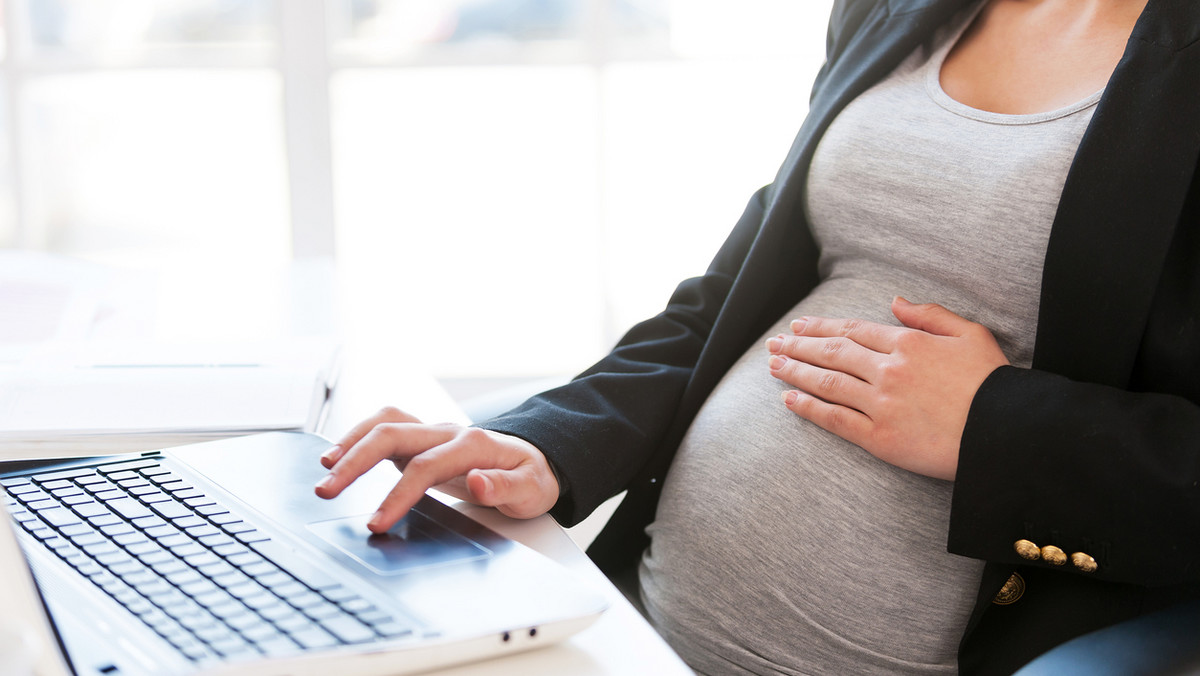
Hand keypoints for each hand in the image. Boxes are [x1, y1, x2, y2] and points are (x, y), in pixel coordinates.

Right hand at [314, 406, 559, 532]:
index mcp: (472, 445)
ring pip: (384, 422)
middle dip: (355, 461)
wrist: (534, 459)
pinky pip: (384, 427)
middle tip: (327, 491)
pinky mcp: (420, 439)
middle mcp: (447, 432)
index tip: (376, 522)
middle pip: (392, 434)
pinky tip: (338, 456)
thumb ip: (505, 487)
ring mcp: (432, 432)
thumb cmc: (530, 476)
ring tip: (324, 470)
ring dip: (350, 442)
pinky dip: (357, 437)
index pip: (425, 467)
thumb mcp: (531, 489)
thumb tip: (477, 481)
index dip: (397, 494)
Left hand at [766, 297, 1008, 479]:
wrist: (1007, 433)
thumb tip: (895, 301)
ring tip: (773, 365)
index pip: (853, 330)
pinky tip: (789, 399)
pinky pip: (835, 419)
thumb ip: (930, 315)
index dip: (822, 327)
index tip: (799, 326)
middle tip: (775, 343)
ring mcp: (881, 404)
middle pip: (832, 353)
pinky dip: (809, 407)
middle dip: (798, 346)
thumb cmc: (994, 383)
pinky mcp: (880, 438)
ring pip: (827, 382)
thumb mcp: (971, 334)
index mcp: (908, 343)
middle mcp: (888, 370)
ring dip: (795, 372)